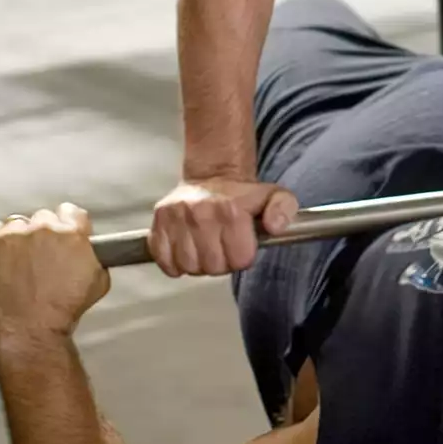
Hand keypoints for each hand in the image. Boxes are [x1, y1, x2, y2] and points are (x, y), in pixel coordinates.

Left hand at [0, 203, 110, 346]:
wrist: (29, 331)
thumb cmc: (63, 313)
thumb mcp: (97, 283)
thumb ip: (93, 257)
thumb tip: (89, 249)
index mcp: (72, 233)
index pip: (71, 212)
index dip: (67, 224)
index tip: (62, 236)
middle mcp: (43, 227)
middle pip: (42, 218)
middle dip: (42, 235)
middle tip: (39, 259)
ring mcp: (13, 234)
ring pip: (16, 225)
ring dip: (18, 239)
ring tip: (18, 267)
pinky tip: (1, 266)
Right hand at [149, 176, 298, 276]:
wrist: (212, 176)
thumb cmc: (243, 194)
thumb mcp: (275, 196)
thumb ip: (284, 210)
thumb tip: (275, 226)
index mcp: (229, 210)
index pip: (240, 260)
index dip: (243, 257)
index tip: (241, 246)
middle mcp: (200, 213)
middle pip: (214, 267)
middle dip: (222, 263)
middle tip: (223, 247)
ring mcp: (176, 219)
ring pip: (189, 267)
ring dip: (199, 264)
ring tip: (205, 249)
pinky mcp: (158, 223)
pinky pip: (165, 260)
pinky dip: (175, 263)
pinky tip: (186, 251)